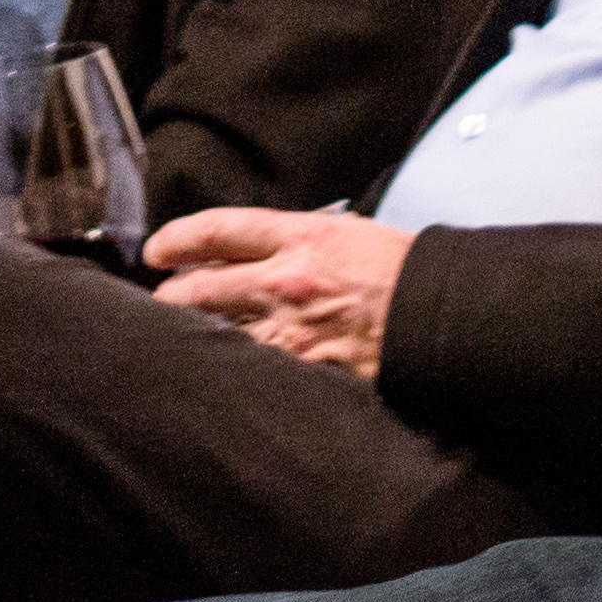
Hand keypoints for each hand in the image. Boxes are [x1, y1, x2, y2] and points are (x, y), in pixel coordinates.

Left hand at [146, 208, 415, 380]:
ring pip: (217, 332)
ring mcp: (291, 330)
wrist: (444, 314)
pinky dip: (233, 366)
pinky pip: (252, 367)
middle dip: (171, 296)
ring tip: (184, 340)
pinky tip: (224, 371)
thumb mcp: (350, 235)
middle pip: (201, 287)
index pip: (218, 230)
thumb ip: (300, 241)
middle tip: (162, 299)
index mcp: (301, 237)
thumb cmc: (404, 272)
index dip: (177, 239)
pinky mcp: (304, 369)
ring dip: (196, 335)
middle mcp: (286, 280)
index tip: (157, 251)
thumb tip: (258, 252)